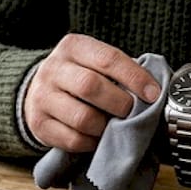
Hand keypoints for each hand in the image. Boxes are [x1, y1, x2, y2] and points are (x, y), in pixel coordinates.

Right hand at [23, 34, 160, 152]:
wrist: (37, 90)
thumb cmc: (79, 76)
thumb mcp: (94, 62)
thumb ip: (120, 71)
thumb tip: (153, 93)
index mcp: (73, 47)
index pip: (108, 59)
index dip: (135, 78)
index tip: (153, 94)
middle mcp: (54, 68)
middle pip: (91, 86)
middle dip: (120, 104)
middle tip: (132, 112)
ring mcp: (42, 97)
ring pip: (82, 117)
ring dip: (106, 127)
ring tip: (114, 126)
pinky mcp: (38, 123)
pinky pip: (73, 139)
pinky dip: (92, 142)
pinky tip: (98, 137)